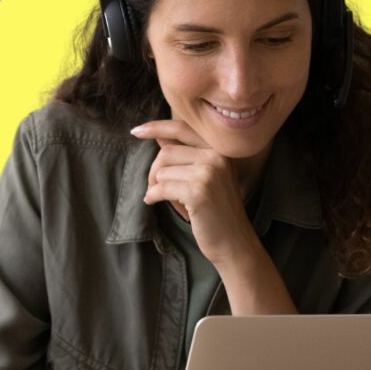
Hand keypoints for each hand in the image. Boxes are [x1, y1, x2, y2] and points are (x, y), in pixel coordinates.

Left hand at [132, 118, 258, 268]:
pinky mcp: (198, 191)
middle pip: (167, 152)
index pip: (183, 128)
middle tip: (153, 187)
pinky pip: (162, 187)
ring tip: (161, 198)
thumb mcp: (206, 177)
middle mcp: (217, 156)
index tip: (136, 131)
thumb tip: (159, 136)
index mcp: (220, 149)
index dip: (157, 127)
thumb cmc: (216, 210)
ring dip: (155, 186)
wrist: (234, 242)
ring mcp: (209, 173)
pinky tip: (153, 202)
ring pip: (163, 171)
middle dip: (154, 171)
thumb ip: (185, 156)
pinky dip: (153, 196)